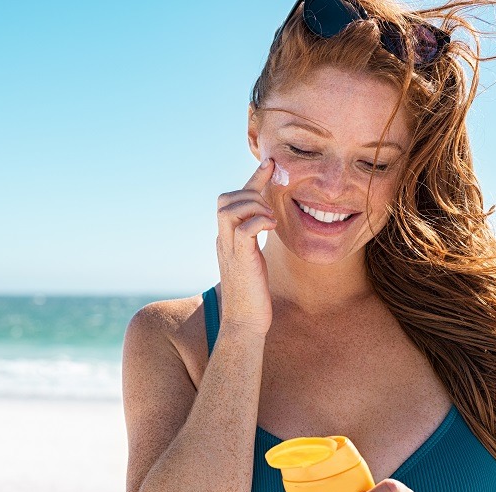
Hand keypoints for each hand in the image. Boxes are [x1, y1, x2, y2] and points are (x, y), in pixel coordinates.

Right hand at [215, 158, 277, 337]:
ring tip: (272, 221)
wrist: (245, 323)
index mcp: (226, 239)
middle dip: (251, 193)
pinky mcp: (241, 260)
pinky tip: (272, 228)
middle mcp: (223, 240)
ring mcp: (229, 250)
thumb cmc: (253, 295)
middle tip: (271, 207)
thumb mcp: (253, 261)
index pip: (233, 200)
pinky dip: (260, 221)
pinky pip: (246, 229)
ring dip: (255, 207)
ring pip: (230, 209)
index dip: (253, 179)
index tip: (271, 164)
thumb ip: (254, 242)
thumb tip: (265, 225)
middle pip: (225, 199)